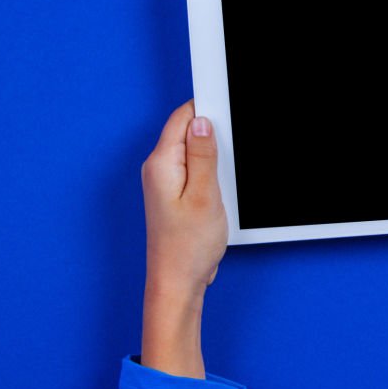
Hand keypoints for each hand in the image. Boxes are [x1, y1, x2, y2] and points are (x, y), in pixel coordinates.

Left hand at [139, 100, 227, 377]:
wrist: (177, 283)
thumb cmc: (187, 247)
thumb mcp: (205, 195)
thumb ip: (204, 155)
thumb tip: (202, 122)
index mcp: (161, 163)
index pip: (181, 118)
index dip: (205, 108)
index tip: (227, 105)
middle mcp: (158, 169)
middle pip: (187, 132)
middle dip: (212, 135)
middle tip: (229, 155)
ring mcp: (164, 182)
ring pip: (193, 152)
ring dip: (212, 158)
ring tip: (222, 181)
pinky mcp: (174, 194)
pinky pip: (193, 170)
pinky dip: (209, 173)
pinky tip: (219, 191)